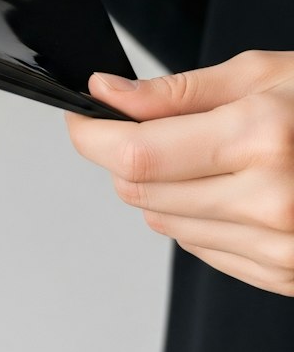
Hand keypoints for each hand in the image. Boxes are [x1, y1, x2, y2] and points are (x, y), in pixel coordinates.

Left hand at [67, 52, 293, 295]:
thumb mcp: (263, 75)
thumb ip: (175, 92)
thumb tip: (108, 93)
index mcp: (262, 139)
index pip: (135, 152)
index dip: (90, 134)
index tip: (79, 117)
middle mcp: (272, 201)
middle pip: (140, 190)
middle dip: (122, 156)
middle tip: (142, 127)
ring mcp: (283, 248)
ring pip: (165, 223)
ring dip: (158, 188)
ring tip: (201, 154)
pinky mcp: (288, 276)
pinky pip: (204, 250)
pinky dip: (195, 218)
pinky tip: (228, 188)